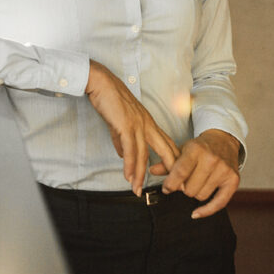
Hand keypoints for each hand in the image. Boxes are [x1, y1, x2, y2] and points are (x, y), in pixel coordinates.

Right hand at [85, 60, 179, 195]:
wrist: (100, 82)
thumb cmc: (110, 99)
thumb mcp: (119, 123)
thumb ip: (122, 140)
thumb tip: (124, 156)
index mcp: (149, 123)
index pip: (167, 145)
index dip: (172, 161)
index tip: (172, 177)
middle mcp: (148, 124)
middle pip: (166, 150)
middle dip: (170, 171)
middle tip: (171, 188)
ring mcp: (138, 124)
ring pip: (144, 154)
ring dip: (140, 175)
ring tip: (137, 190)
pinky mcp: (126, 125)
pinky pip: (131, 149)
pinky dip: (130, 165)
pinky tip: (128, 176)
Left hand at [162, 129, 241, 217]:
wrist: (223, 140)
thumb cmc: (200, 147)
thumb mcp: (182, 149)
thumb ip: (167, 161)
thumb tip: (152, 171)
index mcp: (196, 149)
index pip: (180, 172)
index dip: (170, 184)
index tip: (166, 188)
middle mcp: (211, 159)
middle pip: (190, 189)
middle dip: (184, 188)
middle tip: (185, 182)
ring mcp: (224, 170)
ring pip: (201, 196)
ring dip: (195, 193)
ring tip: (196, 183)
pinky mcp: (233, 180)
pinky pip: (219, 203)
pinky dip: (207, 210)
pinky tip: (196, 213)